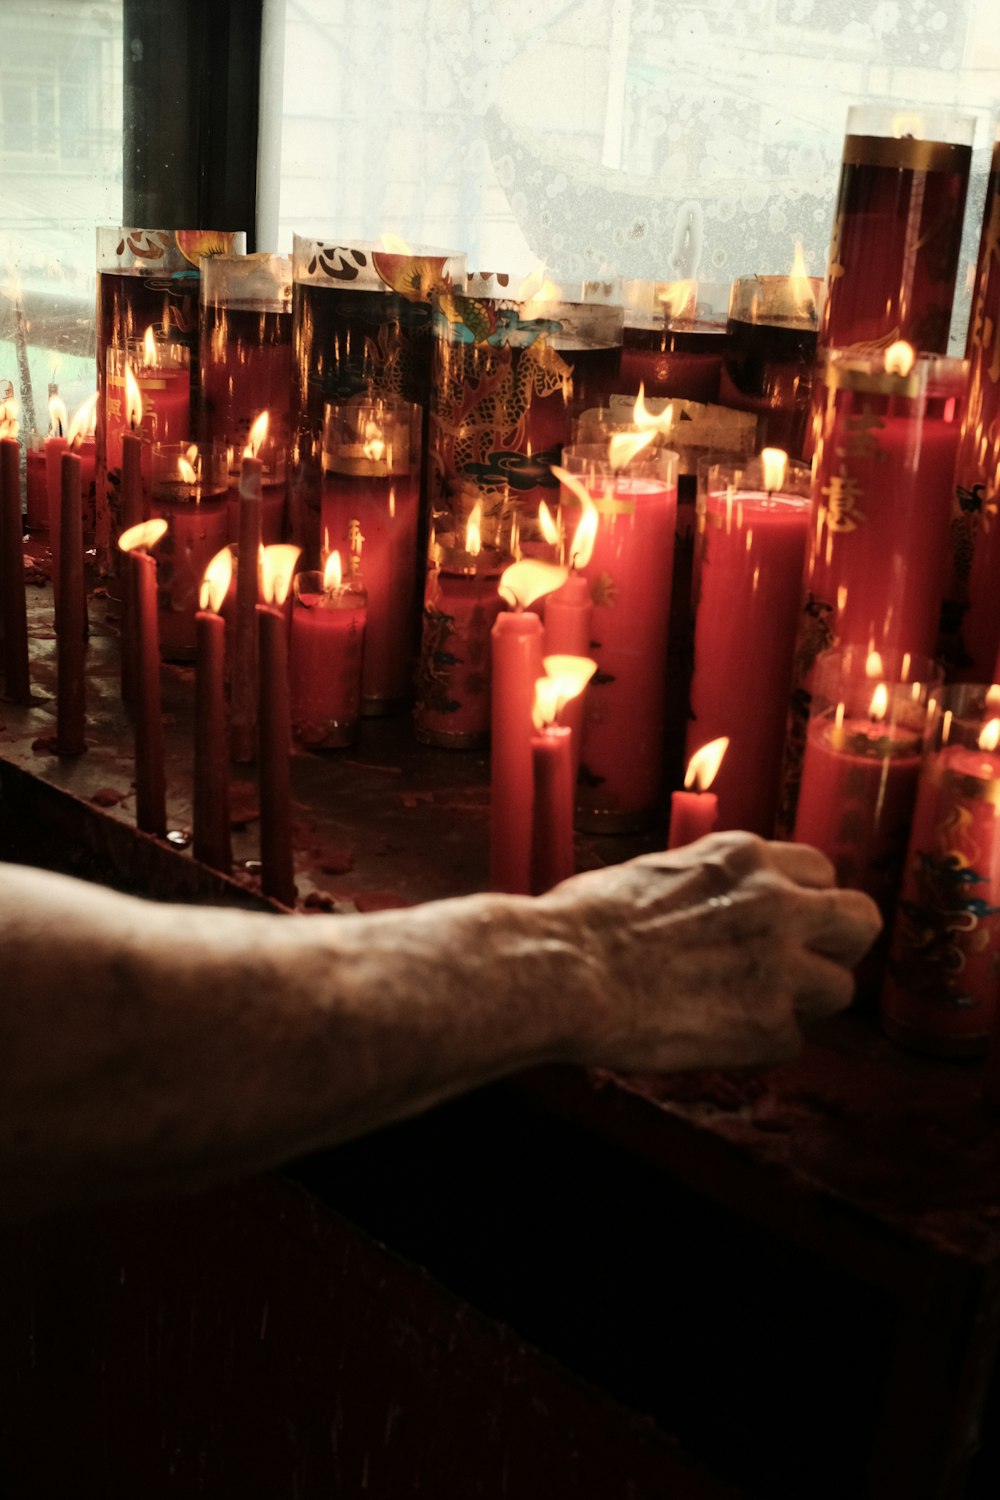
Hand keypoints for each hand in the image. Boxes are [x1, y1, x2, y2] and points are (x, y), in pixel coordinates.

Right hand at [541, 832, 881, 1072]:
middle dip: (837, 947)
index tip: (786, 926)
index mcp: (745, 858)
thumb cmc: (586, 922)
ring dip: (802, 1004)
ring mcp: (779, 964)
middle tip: (800, 969)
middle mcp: (776, 902)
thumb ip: (714, 885)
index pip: (822, 872)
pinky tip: (713, 1036)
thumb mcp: (661, 871)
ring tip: (747, 1011)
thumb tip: (721, 904)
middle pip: (861, 921)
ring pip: (840, 989)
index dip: (806, 904)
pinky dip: (759, 1046)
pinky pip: (792, 1041)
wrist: (562, 969)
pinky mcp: (768, 1025)